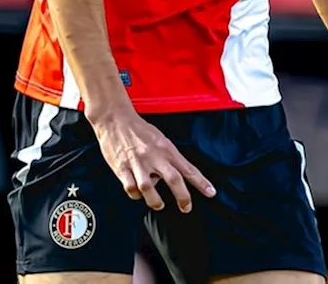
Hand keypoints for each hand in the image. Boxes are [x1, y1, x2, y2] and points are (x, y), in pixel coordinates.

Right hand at [91, 109, 216, 211]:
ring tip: (159, 204)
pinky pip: (131, 188)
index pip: (188, 168)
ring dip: (155, 201)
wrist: (115, 119)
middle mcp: (154, 156)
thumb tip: (172, 177)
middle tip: (186, 207)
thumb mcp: (160, 139)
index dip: (201, 182)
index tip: (211, 192)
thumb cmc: (139, 130)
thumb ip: (167, 158)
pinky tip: (138, 193)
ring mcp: (138, 163)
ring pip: (149, 188)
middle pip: (173, 179)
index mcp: (166, 149)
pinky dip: (136, 195)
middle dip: (183, 197)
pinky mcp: (122, 168)